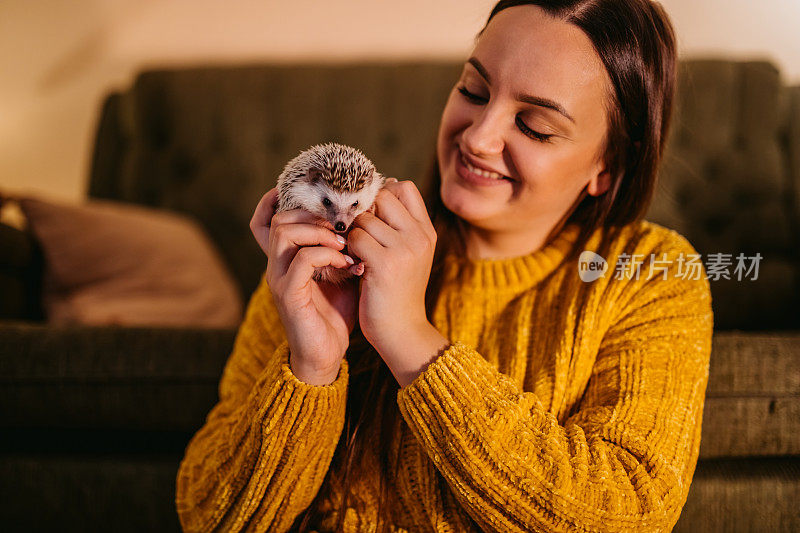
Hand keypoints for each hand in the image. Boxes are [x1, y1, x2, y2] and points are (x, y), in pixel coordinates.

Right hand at [250, 187, 358, 384]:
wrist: (326, 354)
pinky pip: (302, 259)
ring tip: (344, 243)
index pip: (271, 217)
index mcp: (288, 256)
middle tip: (343, 225)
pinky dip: (326, 255)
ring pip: (284, 231)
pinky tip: (346, 263)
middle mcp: (278, 263)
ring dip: (319, 231)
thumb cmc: (336, 313)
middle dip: (313, 214)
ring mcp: (280, 277)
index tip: (323, 200)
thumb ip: (346, 247)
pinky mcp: (288, 293)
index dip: (288, 203)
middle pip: (278, 218)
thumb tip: (370, 219)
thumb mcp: (343, 273)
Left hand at [346, 179, 438, 363]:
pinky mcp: (386, 264)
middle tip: (358, 233)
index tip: (371, 217)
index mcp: (426, 231)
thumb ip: (397, 226)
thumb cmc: (396, 292)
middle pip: (382, 196)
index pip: (403, 187)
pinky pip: (356, 238)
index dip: (382, 194)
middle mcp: (419, 236)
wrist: (401, 332)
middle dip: (363, 211)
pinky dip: (347, 248)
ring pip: (364, 218)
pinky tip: (351, 264)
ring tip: (355, 253)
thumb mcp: (407, 255)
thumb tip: (380, 188)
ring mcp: (405, 249)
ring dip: (352, 233)